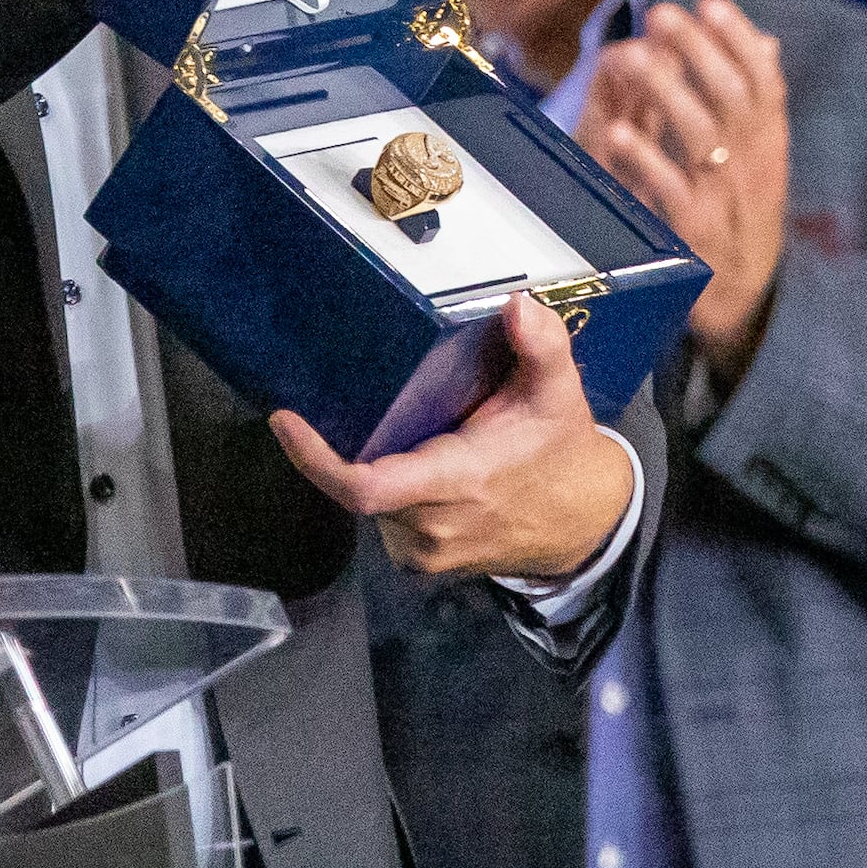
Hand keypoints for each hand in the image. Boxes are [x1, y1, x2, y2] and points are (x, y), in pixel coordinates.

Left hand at [270, 292, 634, 578]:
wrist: (582, 524)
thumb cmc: (560, 453)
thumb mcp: (557, 393)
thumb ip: (541, 346)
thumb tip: (517, 305)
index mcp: (457, 482)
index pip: (365, 487)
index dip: (315, 459)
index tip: (284, 419)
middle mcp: (432, 526)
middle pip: (358, 486)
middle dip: (350, 444)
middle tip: (362, 400)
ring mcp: (424, 551)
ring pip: (368, 501)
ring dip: (373, 465)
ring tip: (406, 431)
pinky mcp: (420, 562)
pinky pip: (382, 518)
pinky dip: (386, 487)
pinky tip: (411, 461)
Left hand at [581, 0, 789, 385]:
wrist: (747, 305)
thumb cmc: (743, 216)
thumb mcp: (759, 161)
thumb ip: (755, 105)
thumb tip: (766, 42)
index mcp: (769, 146)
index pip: (765, 83)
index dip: (740, 42)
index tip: (710, 4)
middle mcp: (754, 170)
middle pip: (734, 100)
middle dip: (700, 53)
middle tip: (662, 15)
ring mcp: (725, 204)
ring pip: (703, 140)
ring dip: (669, 94)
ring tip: (635, 58)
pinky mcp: (695, 239)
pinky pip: (671, 196)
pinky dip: (646, 162)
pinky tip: (619, 132)